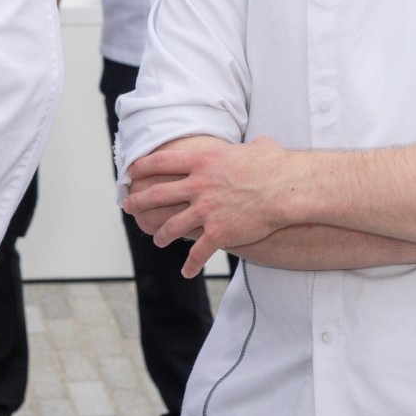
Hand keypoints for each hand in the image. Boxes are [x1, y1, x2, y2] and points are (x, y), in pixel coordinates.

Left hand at [124, 135, 300, 277]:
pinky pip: (197, 254)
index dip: (142, 167)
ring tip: (158, 240)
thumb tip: (262, 144)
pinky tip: (186, 272)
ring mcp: (205, 210)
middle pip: (157, 195)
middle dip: (138, 202)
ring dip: (161, 235)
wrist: (287, 190)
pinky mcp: (217, 233)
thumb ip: (254, 146)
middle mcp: (197, 184)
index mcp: (202, 160)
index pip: (161, 162)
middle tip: (128, 206)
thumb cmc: (278, 166)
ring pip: (172, 227)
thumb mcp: (261, 148)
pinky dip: (190, 265)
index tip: (131, 173)